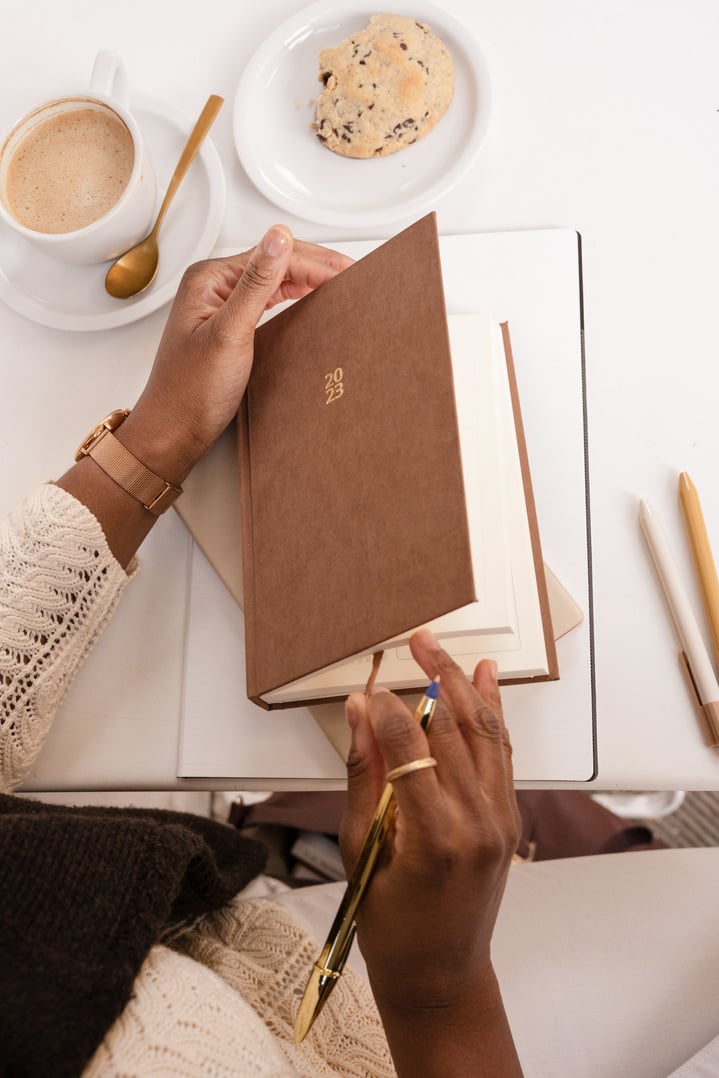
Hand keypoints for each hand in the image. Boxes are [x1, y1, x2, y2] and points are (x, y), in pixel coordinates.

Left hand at [121, 226, 352, 482]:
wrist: (174, 430)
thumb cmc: (190, 390)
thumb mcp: (230, 333)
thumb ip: (256, 284)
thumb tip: (278, 238)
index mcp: (209, 278)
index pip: (272, 256)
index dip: (313, 262)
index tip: (345, 272)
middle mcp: (213, 286)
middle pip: (273, 262)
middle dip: (314, 264)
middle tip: (351, 271)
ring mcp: (220, 305)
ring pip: (273, 279)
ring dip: (306, 278)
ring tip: (338, 281)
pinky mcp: (228, 326)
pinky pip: (267, 300)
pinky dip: (292, 296)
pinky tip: (308, 299)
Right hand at [341, 628, 520, 1009]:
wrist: (441, 975)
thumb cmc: (392, 928)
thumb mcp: (362, 852)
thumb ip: (363, 776)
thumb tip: (358, 714)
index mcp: (436, 837)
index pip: (411, 748)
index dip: (387, 710)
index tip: (369, 686)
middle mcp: (478, 821)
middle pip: (454, 729)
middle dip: (432, 679)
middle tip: (413, 641)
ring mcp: (501, 818)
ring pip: (484, 733)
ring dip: (464, 684)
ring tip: (440, 648)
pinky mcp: (508, 817)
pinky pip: (501, 753)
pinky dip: (493, 712)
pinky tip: (485, 679)